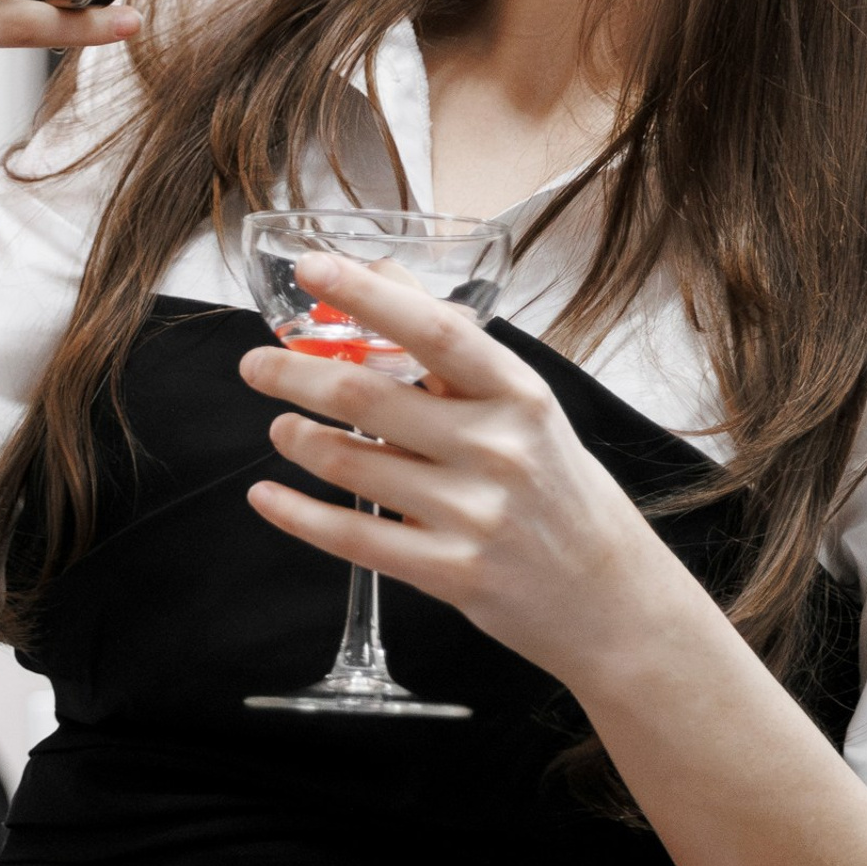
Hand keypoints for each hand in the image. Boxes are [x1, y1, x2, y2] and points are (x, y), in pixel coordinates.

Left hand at [236, 250, 695, 686]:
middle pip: (367, 397)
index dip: (367, 295)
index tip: (312, 267)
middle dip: (295, 374)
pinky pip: (351, 536)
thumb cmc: (556, 488)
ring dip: (298, 440)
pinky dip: (296, 514)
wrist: (611, 598)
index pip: (434, 331)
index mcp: (518, 395)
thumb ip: (452, 346)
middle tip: (255, 365)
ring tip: (281, 430)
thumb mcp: (524, 407)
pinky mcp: (450, 571)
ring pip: (350, 464)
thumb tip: (380, 273)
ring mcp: (474, 514)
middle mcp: (498, 449)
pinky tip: (266, 496)